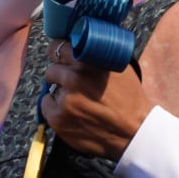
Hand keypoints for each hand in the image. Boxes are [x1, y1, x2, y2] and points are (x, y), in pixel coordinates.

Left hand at [41, 40, 153, 160]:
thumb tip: (78, 46)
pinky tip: (71, 111)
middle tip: (74, 82)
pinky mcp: (57, 118)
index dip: (60, 51)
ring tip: (76, 99)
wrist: (133, 131)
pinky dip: (55, 107)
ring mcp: (64, 99)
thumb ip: (96, 55)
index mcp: (89, 62)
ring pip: (49, 87)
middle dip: (61, 73)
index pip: (59, 46)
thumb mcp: (119, 68)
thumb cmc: (129, 98)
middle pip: (52, 68)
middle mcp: (74, 78)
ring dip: (60, 91)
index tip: (63, 56)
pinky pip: (46, 105)